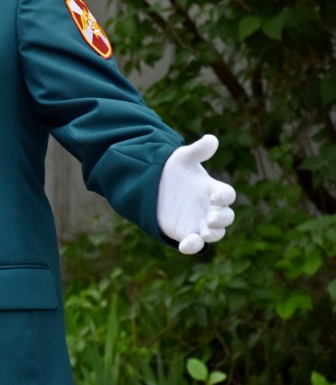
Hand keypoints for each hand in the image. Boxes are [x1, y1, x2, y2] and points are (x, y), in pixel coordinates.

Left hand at [157, 135, 235, 253]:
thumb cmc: (176, 171)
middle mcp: (211, 208)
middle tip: (210, 218)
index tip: (214, 196)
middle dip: (221, 219)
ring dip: (211, 234)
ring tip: (203, 232)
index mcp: (213, 189)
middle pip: (226, 217)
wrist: (157, 186)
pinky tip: (184, 246)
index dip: (224, 197)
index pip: (227, 195)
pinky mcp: (187, 233)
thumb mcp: (183, 158)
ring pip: (215, 233)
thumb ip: (197, 151)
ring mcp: (200, 222)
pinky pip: (194, 243)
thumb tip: (211, 138)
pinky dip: (192, 246)